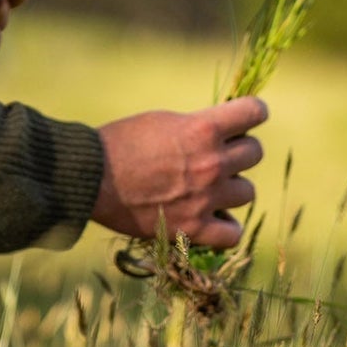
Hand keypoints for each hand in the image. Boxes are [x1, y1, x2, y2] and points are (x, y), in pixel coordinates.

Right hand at [92, 98, 267, 248]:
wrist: (91, 177)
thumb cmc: (121, 142)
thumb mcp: (164, 121)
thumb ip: (198, 127)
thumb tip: (224, 133)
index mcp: (203, 129)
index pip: (255, 112)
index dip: (252, 113)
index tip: (244, 119)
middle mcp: (212, 163)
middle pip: (254, 153)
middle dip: (239, 151)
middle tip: (218, 155)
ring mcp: (205, 198)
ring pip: (248, 192)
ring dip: (232, 188)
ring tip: (212, 188)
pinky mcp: (192, 228)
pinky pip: (232, 233)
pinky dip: (226, 227)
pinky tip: (214, 219)